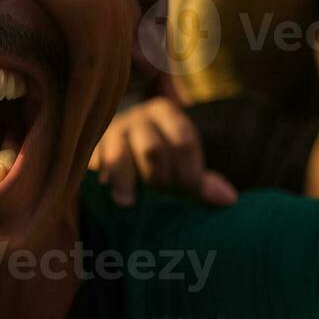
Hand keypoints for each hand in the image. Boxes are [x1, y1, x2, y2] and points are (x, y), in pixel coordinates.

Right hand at [89, 97, 236, 208]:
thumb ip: (201, 183)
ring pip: (120, 155)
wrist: (115, 145)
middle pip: (152, 149)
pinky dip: (100, 178)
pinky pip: (94, 162)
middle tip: (159, 194)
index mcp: (167, 114)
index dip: (189, 171)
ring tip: (126, 204)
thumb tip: (228, 200)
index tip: (188, 190)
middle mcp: (138, 117)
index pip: (183, 141)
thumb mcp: (182, 167)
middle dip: (158, 178)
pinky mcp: (89, 147)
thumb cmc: (157, 160)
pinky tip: (104, 190)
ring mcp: (111, 131)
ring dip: (125, 181)